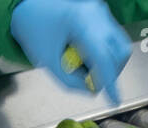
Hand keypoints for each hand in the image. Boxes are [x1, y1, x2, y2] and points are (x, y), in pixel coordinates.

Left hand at [10, 0, 131, 103]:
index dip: (110, 82)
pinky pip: (113, 41)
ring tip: (85, 67)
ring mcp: (100, 13)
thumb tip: (93, 90)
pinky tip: (86, 56)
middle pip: (119, 51)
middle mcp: (96, 14)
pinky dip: (105, 55)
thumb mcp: (49, 63)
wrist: (28, 8)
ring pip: (119, 46)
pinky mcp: (101, 16)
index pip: (104, 56)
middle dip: (110, 72)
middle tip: (91, 82)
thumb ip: (72, 82)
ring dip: (108, 64)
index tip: (114, 100)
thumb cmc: (34, 31)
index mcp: (81, 21)